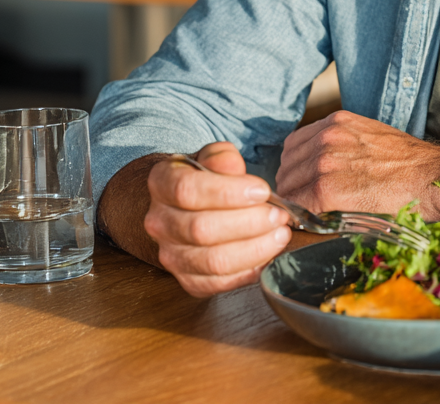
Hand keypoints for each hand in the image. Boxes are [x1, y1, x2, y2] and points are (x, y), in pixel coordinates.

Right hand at [144, 142, 292, 297]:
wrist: (185, 205)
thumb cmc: (206, 177)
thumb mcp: (213, 156)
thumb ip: (222, 158)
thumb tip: (233, 169)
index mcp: (162, 183)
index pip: (188, 190)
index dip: (228, 192)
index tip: (262, 191)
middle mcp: (159, 222)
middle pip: (202, 229)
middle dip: (249, 223)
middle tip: (279, 215)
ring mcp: (170, 254)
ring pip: (211, 261)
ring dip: (254, 249)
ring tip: (279, 235)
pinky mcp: (187, 279)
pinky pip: (217, 283)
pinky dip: (247, 272)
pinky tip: (268, 255)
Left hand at [276, 111, 439, 216]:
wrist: (429, 178)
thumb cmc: (407, 164)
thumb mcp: (369, 137)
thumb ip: (341, 145)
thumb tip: (321, 166)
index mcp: (337, 122)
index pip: (294, 145)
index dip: (296, 167)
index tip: (302, 182)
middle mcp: (326, 136)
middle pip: (287, 166)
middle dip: (294, 186)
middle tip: (306, 204)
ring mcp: (324, 161)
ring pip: (289, 187)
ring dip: (296, 203)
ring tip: (312, 215)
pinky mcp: (326, 188)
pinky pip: (298, 206)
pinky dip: (301, 217)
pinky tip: (314, 223)